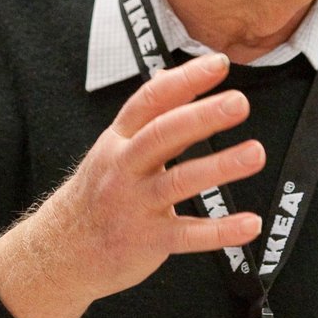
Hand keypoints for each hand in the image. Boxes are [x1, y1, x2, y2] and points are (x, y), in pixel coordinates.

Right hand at [0, 53, 263, 317]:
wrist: (62, 252)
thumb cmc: (96, 195)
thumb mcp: (113, 148)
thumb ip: (146, 117)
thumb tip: (169, 76)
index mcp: (119, 140)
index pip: (151, 101)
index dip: (184, 80)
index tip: (218, 64)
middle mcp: (124, 167)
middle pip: (162, 135)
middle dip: (201, 116)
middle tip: (239, 102)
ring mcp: (134, 205)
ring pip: (179, 181)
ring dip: (220, 166)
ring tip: (255, 152)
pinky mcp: (147, 240)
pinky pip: (187, 234)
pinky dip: (220, 231)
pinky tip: (250, 224)